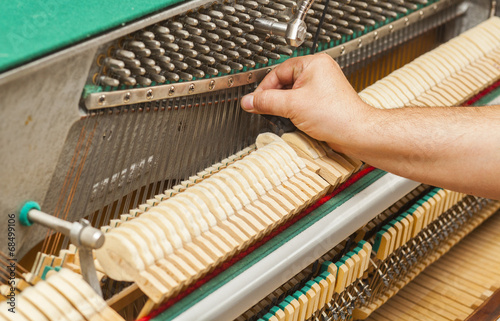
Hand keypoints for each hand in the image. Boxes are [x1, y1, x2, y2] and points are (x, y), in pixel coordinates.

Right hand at [240, 54, 372, 152]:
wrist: (356, 133)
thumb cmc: (336, 115)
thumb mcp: (293, 106)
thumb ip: (267, 102)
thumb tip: (249, 101)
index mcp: (313, 63)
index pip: (278, 72)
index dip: (264, 88)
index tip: (254, 101)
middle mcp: (319, 71)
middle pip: (284, 82)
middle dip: (274, 98)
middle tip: (265, 110)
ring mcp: (322, 86)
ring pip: (292, 94)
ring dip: (284, 106)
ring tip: (284, 116)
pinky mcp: (324, 101)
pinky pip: (301, 102)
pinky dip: (294, 111)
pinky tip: (294, 120)